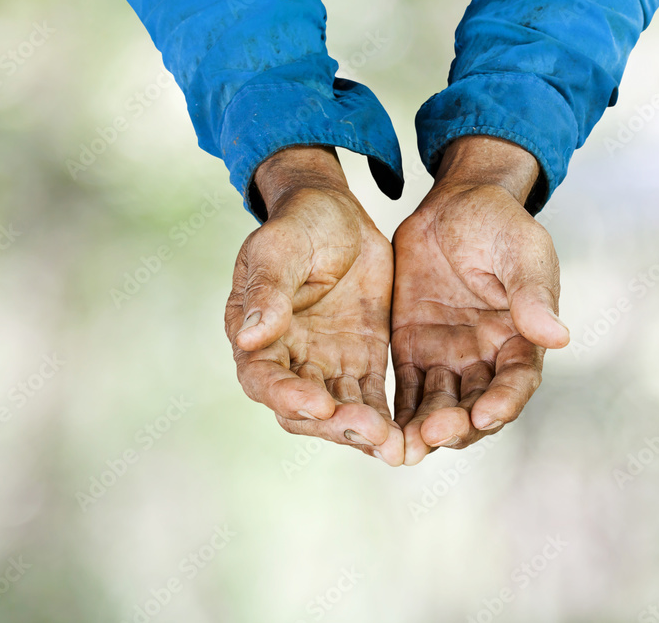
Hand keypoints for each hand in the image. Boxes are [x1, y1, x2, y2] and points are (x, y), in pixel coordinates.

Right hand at [224, 147, 403, 465]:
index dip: (287, 396)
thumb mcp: (278, 248)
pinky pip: (372, 399)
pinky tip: (410, 434)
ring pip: (340, 412)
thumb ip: (267, 291)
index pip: (263, 379)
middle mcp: (289, 361)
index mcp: (256, 336)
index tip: (320, 403)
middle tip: (372, 432)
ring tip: (395, 445)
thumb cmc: (298, 225)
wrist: (337, 213)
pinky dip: (388, 419)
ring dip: (365, 430)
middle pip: (303, 410)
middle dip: (335, 424)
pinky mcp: (361, 363)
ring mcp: (326, 365)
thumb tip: (248, 337)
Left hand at [391, 136, 569, 464]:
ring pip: (439, 407)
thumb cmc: (497, 223)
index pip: (516, 382)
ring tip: (402, 445)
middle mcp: (487, 359)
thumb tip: (557, 336)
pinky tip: (379, 429)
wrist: (453, 205)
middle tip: (435, 432)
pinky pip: (405, 391)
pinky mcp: (413, 352)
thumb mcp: (520, 250)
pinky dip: (396, 414)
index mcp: (522, 339)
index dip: (503, 402)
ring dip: (424, 428)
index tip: (485, 414)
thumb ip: (532, 292)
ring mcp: (449, 359)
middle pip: (476, 407)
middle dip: (458, 425)